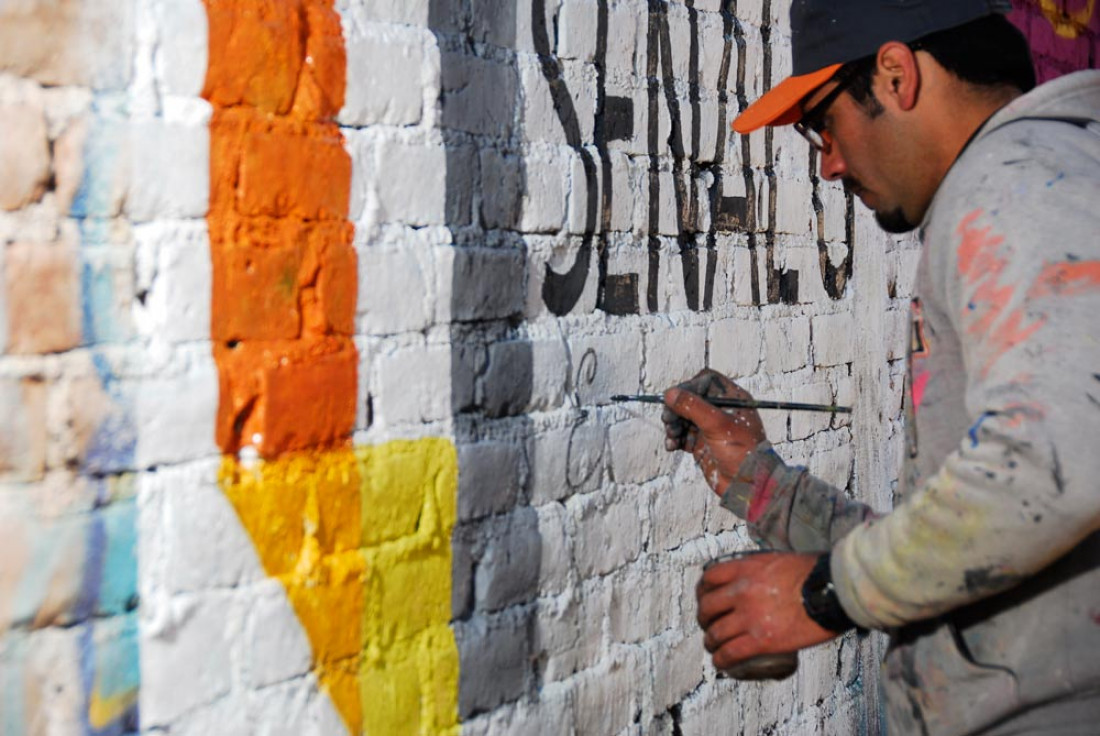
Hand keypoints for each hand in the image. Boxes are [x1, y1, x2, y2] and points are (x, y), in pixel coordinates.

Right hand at [662, 369, 766, 496]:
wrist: (747, 485)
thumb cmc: (742, 452)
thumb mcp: (718, 425)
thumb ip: (693, 406)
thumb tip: (670, 393)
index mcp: (732, 399)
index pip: (705, 381)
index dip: (689, 387)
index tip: (676, 398)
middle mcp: (720, 410)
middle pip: (690, 398)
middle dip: (676, 408)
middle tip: (668, 419)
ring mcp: (710, 427)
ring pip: (683, 417)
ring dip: (672, 424)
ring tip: (671, 436)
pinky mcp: (701, 443)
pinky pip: (681, 435)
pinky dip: (674, 439)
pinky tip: (672, 446)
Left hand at [696, 552, 837, 670]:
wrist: (834, 591)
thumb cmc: (816, 574)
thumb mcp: (781, 560)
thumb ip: (763, 569)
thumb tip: (762, 578)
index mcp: (747, 569)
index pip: (710, 578)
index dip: (703, 590)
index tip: (705, 598)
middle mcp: (742, 591)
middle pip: (707, 607)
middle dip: (704, 619)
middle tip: (708, 625)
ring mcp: (750, 616)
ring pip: (715, 633)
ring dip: (711, 642)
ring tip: (714, 648)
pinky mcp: (762, 640)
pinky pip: (730, 653)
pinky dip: (721, 661)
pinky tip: (722, 664)